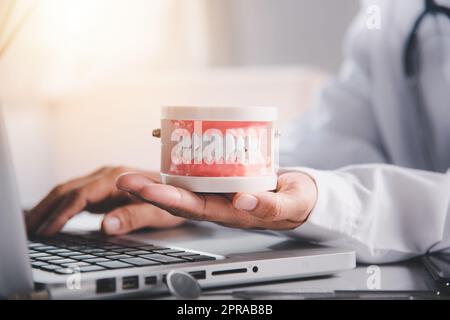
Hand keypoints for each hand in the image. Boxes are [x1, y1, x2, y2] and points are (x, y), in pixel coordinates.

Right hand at [26, 167, 184, 235]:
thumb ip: (133, 217)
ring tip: (32, 225)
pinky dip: (60, 206)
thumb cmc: (174, 201)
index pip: (80, 195)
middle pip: (67, 190)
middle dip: (45, 210)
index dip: (61, 214)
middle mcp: (108, 174)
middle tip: (28, 230)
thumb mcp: (159, 214)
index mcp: (117, 178)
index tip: (47, 231)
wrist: (185, 189)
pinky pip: (76, 194)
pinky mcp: (104, 186)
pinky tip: (53, 218)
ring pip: (68, 190)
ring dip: (48, 207)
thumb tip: (106, 226)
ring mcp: (104, 179)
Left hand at [116, 171, 317, 229]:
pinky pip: (195, 171)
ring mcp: (217, 191)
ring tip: (130, 173)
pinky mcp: (221, 178)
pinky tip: (162, 150)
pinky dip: (177, 161)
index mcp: (231, 213)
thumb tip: (244, 201)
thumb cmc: (296, 201)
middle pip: (179, 199)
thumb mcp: (290, 204)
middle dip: (149, 191)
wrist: (300, 196)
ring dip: (155, 180)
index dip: (170, 200)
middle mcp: (218, 203)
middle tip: (124, 181)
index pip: (195, 209)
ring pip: (182, 186)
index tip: (147, 190)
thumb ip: (270, 205)